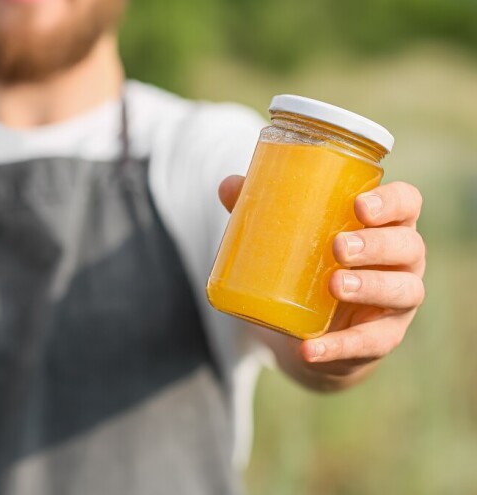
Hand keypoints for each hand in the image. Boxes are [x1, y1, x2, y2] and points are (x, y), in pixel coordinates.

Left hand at [219, 176, 425, 380]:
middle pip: (407, 245)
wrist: (314, 327)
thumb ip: (265, 209)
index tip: (359, 205)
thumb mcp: (293, 236)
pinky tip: (311, 348)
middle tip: (338, 246)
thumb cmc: (312, 263)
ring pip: (403, 290)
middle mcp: (402, 259)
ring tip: (335, 284)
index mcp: (385, 224)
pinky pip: (370, 343)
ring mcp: (398, 300)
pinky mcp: (383, 337)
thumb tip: (228, 185)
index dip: (391, 202)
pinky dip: (339, 346)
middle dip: (376, 244)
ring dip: (370, 287)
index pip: (406, 203)